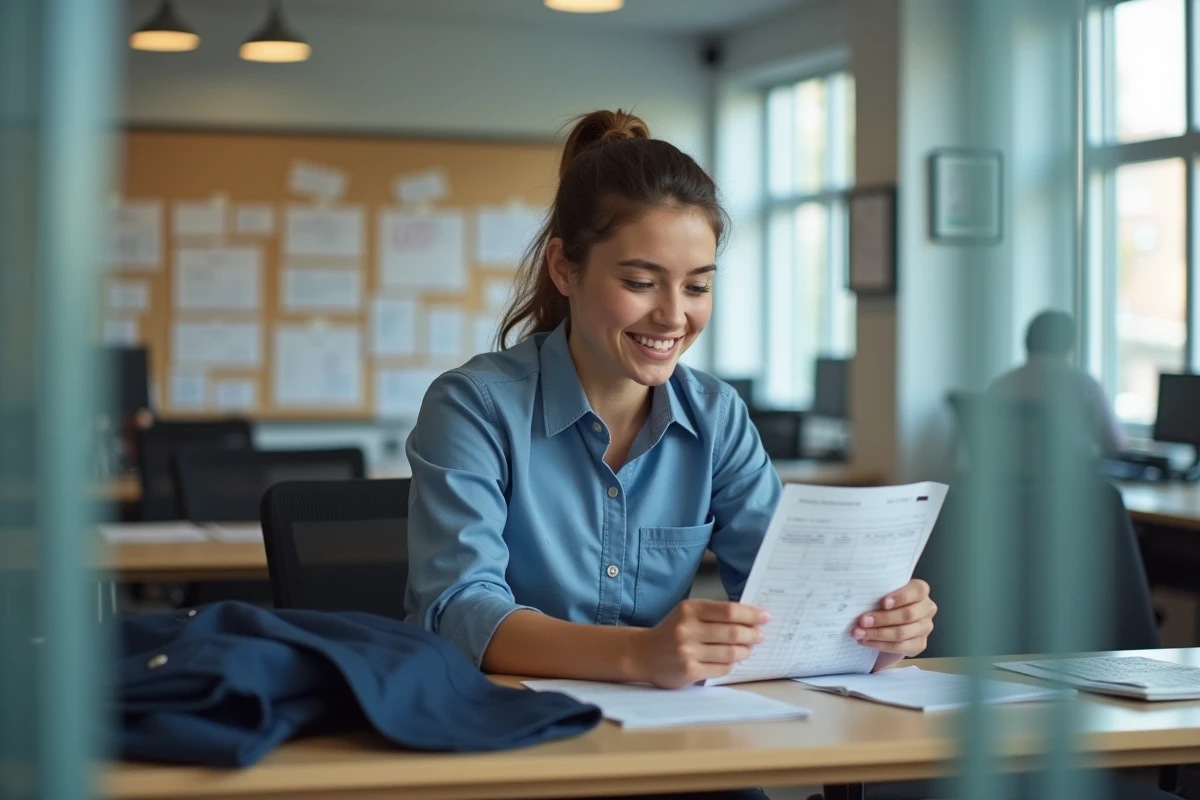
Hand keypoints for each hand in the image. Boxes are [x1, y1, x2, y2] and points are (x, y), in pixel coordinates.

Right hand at [633, 599, 769, 688]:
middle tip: (760, 636)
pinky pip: (721, 669)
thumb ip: (713, 614)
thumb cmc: (671, 631)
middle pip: (733, 632)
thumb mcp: (687, 614)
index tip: (765, 617)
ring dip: (745, 651)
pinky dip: (731, 664)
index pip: (729, 610)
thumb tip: (749, 619)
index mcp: (689, 610)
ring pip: (730, 653)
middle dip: (752, 634)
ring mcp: (688, 652)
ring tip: (748, 649)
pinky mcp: (689, 671)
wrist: (642, 654)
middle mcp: (688, 629)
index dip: (751, 614)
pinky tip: (731, 661)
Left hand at [852, 579, 935, 660]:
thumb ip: (879, 593)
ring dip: (877, 633)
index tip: (883, 602)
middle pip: (908, 615)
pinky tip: (866, 641)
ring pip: (902, 633)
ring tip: (859, 633)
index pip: (917, 590)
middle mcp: (927, 608)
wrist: (888, 622)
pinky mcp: (920, 644)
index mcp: (920, 591)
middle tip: (862, 620)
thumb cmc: (884, 602)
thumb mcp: (884, 593)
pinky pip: (900, 647)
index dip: (901, 597)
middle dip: (882, 618)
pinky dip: (880, 644)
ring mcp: (925, 627)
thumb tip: (860, 598)